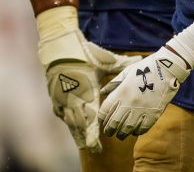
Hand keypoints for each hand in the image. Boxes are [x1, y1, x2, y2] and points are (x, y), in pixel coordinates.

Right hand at [40, 25, 141, 151]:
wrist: (59, 46)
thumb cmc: (84, 53)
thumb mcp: (105, 60)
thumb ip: (122, 65)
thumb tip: (139, 60)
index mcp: (87, 94)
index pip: (90, 121)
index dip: (93, 135)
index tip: (96, 147)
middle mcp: (73, 100)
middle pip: (79, 126)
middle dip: (86, 137)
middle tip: (93, 148)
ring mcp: (61, 100)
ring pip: (69, 121)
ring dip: (76, 131)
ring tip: (83, 142)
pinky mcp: (54, 97)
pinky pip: (61, 113)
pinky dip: (67, 120)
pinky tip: (71, 125)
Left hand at [98, 46, 188, 139]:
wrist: (167, 68)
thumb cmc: (145, 69)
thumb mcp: (126, 72)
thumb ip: (113, 84)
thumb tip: (102, 92)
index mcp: (121, 91)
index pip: (105, 110)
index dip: (101, 118)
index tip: (102, 121)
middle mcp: (129, 102)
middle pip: (114, 122)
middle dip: (109, 130)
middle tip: (109, 133)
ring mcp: (142, 109)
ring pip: (127, 128)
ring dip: (122, 134)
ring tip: (120, 135)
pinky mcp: (154, 114)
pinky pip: (143, 128)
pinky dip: (137, 132)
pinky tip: (135, 131)